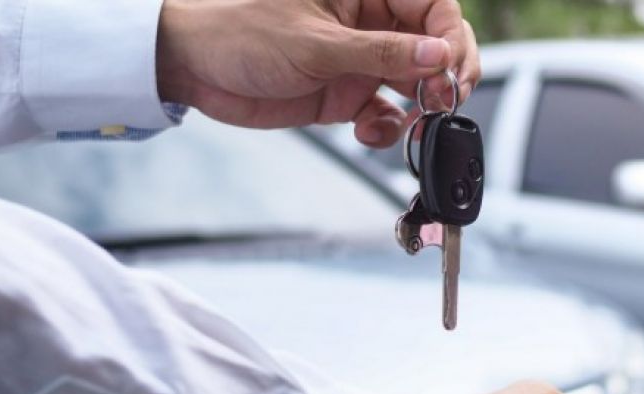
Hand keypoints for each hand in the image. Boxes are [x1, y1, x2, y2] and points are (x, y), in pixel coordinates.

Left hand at [155, 0, 480, 146]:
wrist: (192, 69)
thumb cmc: (240, 33)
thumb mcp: (317, 44)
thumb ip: (381, 52)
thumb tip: (437, 55)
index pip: (432, 6)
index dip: (451, 36)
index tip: (451, 67)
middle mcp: (367, 22)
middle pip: (432, 45)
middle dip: (445, 74)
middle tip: (443, 98)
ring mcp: (359, 59)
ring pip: (414, 82)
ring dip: (420, 105)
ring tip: (418, 120)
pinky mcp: (345, 93)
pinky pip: (385, 112)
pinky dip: (387, 127)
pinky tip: (372, 131)